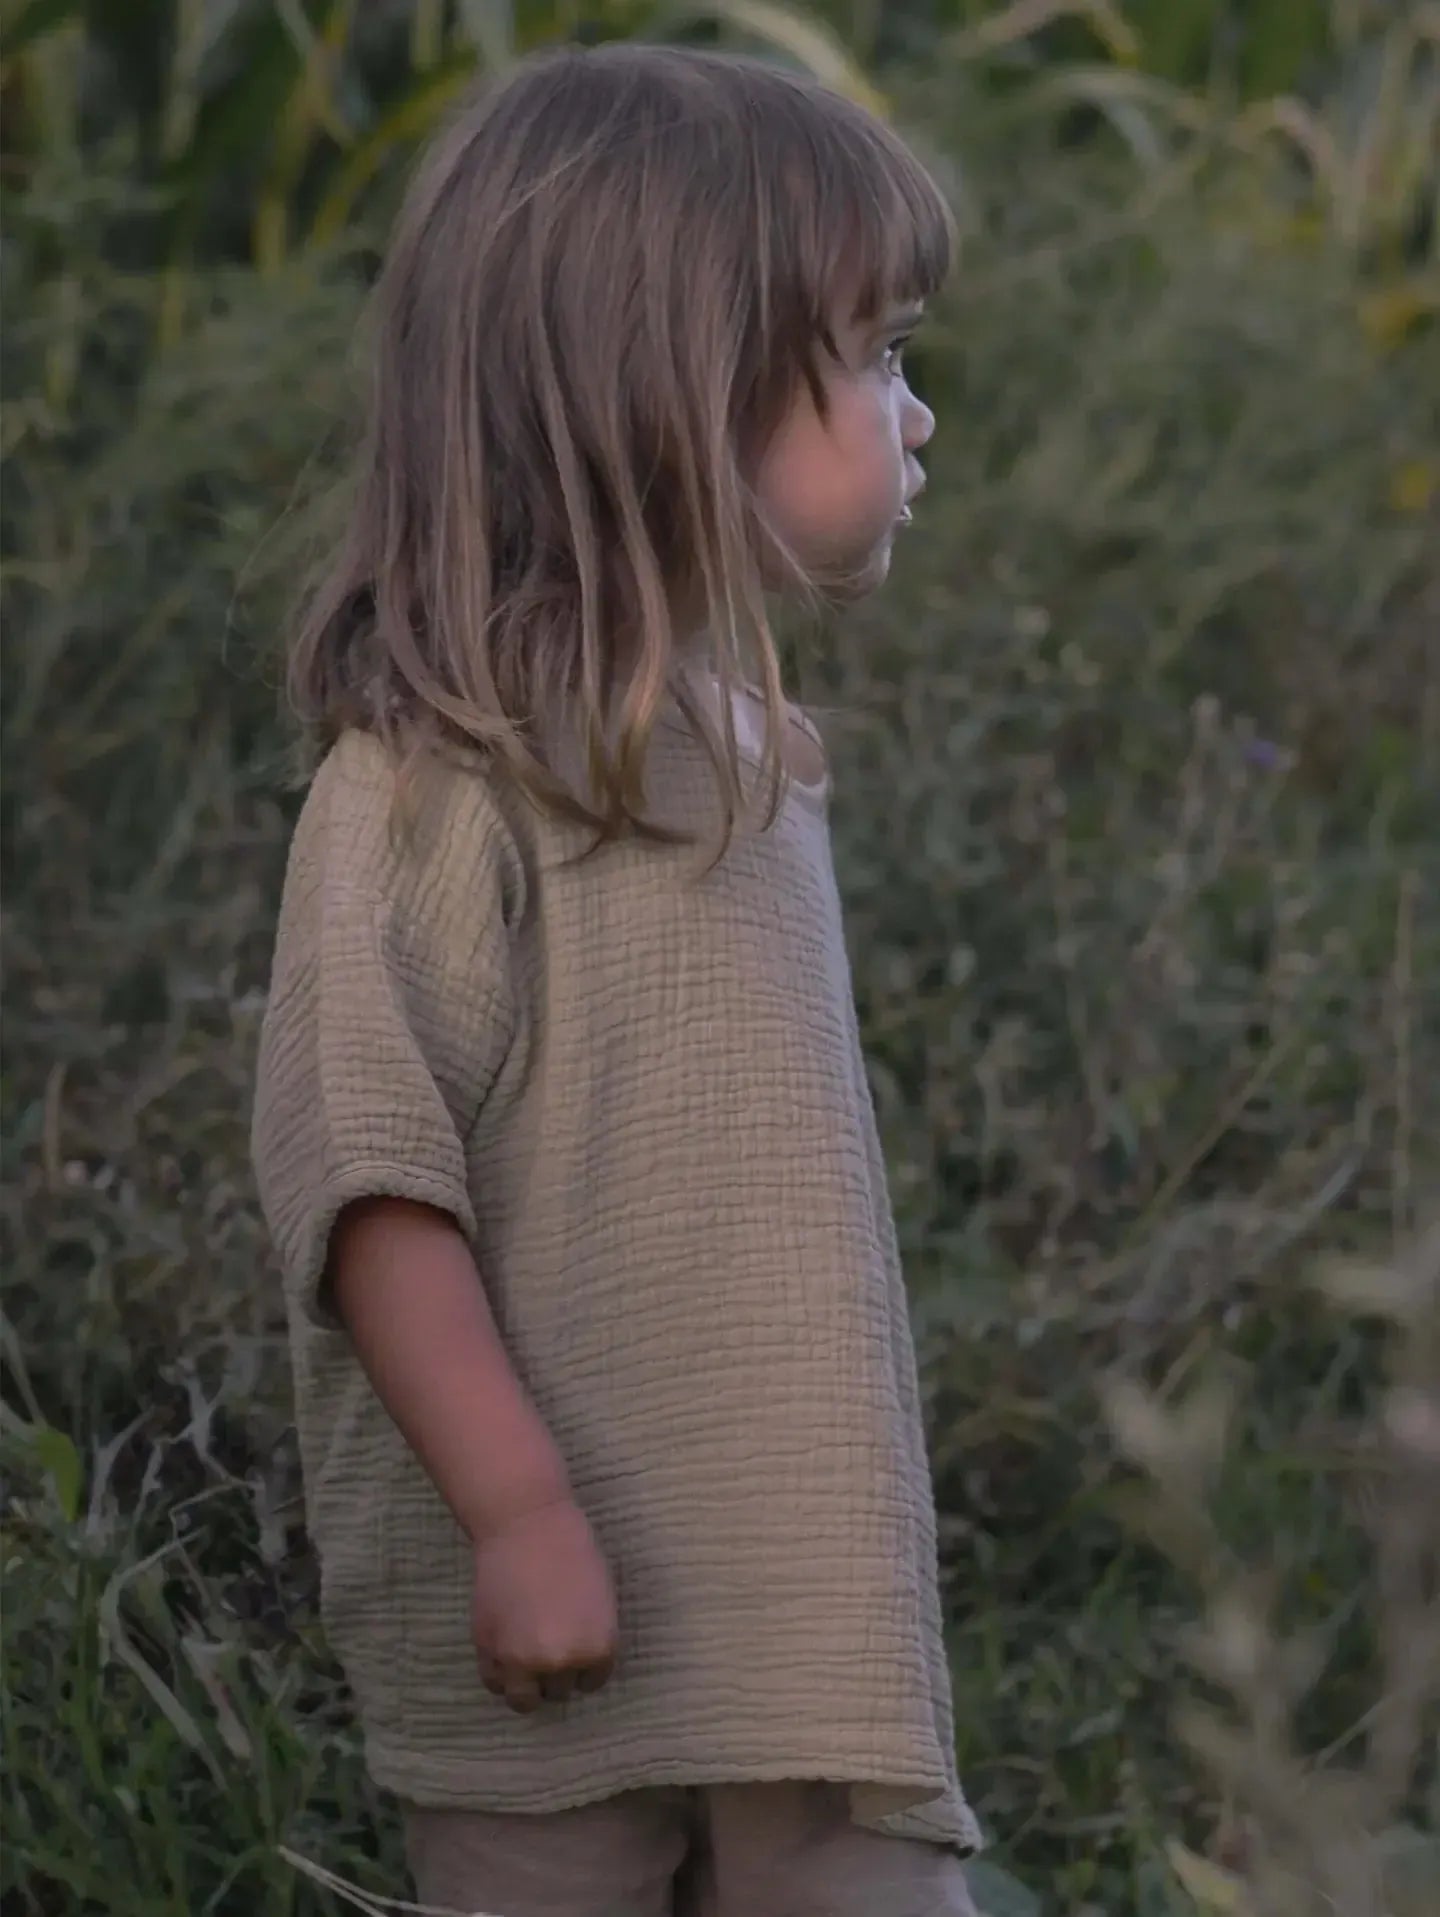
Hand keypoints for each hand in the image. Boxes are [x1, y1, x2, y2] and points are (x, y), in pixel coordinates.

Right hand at [471, 1497, 618, 1713]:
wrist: (526, 1526)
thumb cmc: (573, 1551)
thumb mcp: (601, 1598)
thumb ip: (591, 1636)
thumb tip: (579, 1664)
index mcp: (597, 1648)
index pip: (592, 1681)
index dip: (584, 1666)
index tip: (575, 1648)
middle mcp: (560, 1662)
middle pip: (559, 1691)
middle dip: (557, 1673)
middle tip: (550, 1647)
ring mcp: (520, 1660)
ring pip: (524, 1700)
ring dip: (528, 1685)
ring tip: (527, 1662)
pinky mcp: (488, 1649)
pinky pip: (494, 1682)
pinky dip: (501, 1675)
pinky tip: (506, 1655)